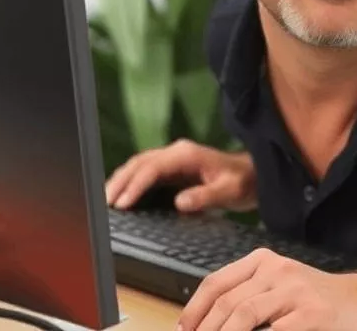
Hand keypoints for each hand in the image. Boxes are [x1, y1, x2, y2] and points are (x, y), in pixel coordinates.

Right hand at [105, 139, 257, 213]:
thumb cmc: (241, 182)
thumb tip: (179, 202)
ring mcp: (172, 159)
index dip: (135, 185)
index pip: (153, 168)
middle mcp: (176, 152)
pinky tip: (120, 195)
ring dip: (120, 181)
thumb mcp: (228, 191)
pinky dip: (129, 182)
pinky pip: (144, 172)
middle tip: (105, 204)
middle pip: (139, 163)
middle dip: (119, 182)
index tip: (123, 204)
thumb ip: (205, 196)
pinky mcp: (170, 169)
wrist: (251, 175)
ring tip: (106, 201)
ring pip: (138, 165)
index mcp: (186, 154)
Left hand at [175, 248, 356, 330]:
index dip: (194, 311)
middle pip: (226, 302)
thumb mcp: (279, 286)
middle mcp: (277, 271)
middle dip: (205, 329)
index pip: (216, 283)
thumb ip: (247, 297)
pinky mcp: (311, 315)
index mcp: (264, 261)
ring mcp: (294, 292)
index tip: (183, 330)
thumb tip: (208, 322)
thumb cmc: (316, 299)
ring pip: (243, 316)